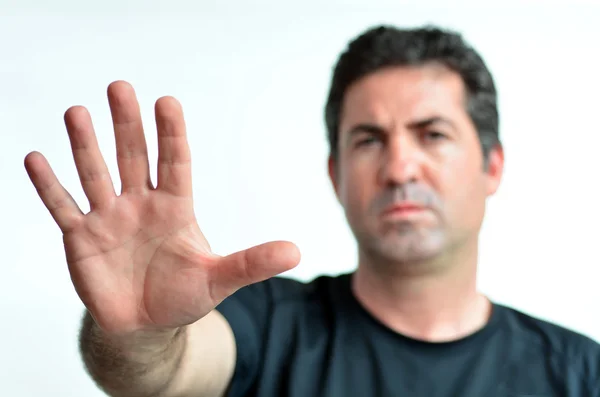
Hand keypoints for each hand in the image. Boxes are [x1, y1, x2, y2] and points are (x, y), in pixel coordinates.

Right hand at [24, 81, 299, 335]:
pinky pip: (62, 207)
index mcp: (176, 207)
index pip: (174, 162)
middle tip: (120, 88)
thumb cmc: (184, 296)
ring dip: (85, 145)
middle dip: (127, 124)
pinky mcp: (81, 239)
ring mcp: (109, 219)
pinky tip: (36, 158)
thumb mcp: (220, 278)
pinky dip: (49, 185)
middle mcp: (140, 204)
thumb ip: (253, 262)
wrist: (147, 325)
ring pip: (96, 174)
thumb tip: (297, 251)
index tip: (167, 101)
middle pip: (133, 156)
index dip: (171, 134)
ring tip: (78, 112)